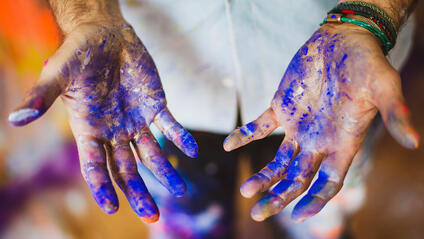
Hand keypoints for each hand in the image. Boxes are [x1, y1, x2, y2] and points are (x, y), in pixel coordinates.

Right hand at [8, 21, 197, 222]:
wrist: (104, 35)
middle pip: (126, 168)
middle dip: (138, 191)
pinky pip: (170, 125)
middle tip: (152, 215)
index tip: (113, 207)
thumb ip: (42, 95)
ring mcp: (136, 121)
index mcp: (89, 130)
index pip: (95, 165)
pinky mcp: (155, 106)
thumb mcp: (58, 73)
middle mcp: (113, 132)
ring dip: (165, 171)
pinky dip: (181, 137)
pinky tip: (193, 150)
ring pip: (151, 152)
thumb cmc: (77, 53)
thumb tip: (16, 119)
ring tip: (180, 190)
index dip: (102, 186)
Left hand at [224, 23, 418, 221]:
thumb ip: (393, 113)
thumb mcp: (383, 85)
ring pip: (277, 161)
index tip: (298, 216)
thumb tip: (414, 141)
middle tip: (258, 212)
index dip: (316, 200)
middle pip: (297, 178)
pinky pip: (259, 127)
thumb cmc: (366, 62)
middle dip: (280, 196)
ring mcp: (298, 127)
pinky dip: (244, 135)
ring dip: (262, 176)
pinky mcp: (281, 109)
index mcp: (342, 143)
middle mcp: (318, 142)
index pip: (329, 182)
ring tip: (246, 190)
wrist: (342, 40)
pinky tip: (229, 144)